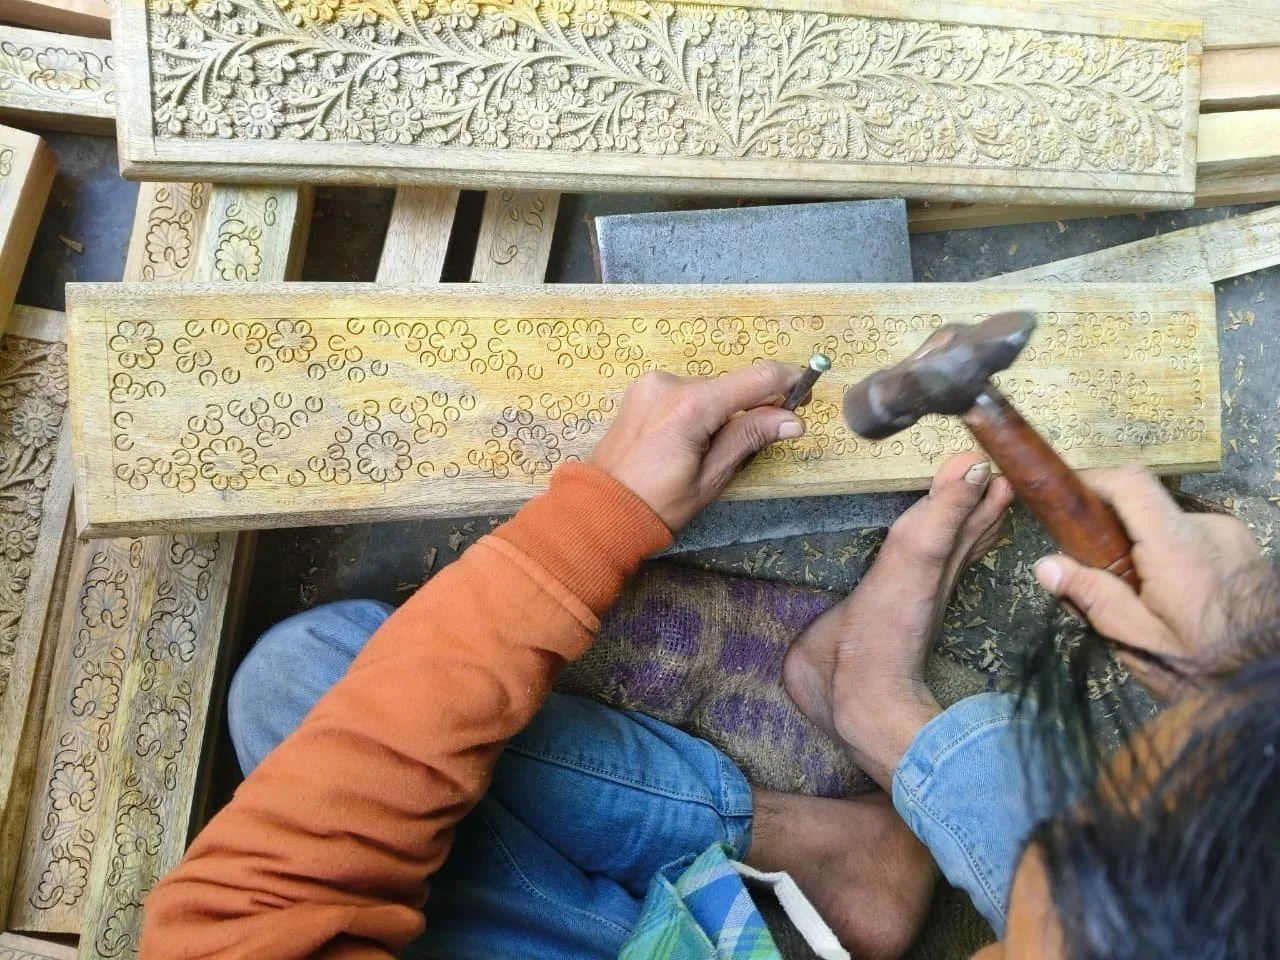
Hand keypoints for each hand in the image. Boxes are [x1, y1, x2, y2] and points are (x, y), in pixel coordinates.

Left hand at [588, 363, 805, 530]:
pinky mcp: (642, 390)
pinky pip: (686, 393)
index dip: (789, 381)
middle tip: (765, 436)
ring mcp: (651, 384)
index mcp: (690, 406)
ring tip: (713, 449)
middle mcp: (669, 383)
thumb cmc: (657, 503)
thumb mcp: (712, 477)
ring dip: (723, 411)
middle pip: (731, 385)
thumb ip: (750, 438)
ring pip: (709, 389)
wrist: (600, 509)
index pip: (756, 377)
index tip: (807, 392)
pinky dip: (700, 409)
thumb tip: (792, 419)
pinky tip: (692, 440)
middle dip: (753, 406)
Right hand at [1032, 467, 1267, 693]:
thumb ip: (1094, 599)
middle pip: (1144, 510)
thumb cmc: (1210, 666)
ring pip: (1168, 528)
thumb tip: (1045, 566)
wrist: (1272, 679)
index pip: (1130, 484)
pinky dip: (1172, 559)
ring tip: (1143, 599)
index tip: (1065, 499)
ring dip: (1146, 551)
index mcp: (1178, 547)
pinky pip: (1193, 539)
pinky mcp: (1243, 547)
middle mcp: (1207, 529)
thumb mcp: (1141, 642)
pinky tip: (1174, 598)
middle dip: (1114, 536)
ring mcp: (1230, 535)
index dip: (1093, 480)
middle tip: (1100, 578)